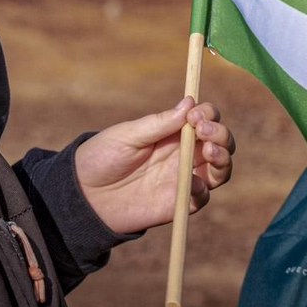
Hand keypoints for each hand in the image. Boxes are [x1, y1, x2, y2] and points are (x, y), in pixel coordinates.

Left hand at [74, 97, 234, 235]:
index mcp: (173, 133)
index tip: (195, 116)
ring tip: (210, 152)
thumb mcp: (128, 135)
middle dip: (221, 133)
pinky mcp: (178, 204)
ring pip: (220, 168)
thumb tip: (189, 103)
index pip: (205, 118)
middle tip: (204, 131)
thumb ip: (159, 123)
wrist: (83, 196)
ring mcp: (183, 178)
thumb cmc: (102, 158)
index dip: (208, 114)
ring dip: (222, 157)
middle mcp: (184, 154)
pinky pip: (202, 197)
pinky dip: (203, 189)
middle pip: (220, 141)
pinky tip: (192, 183)